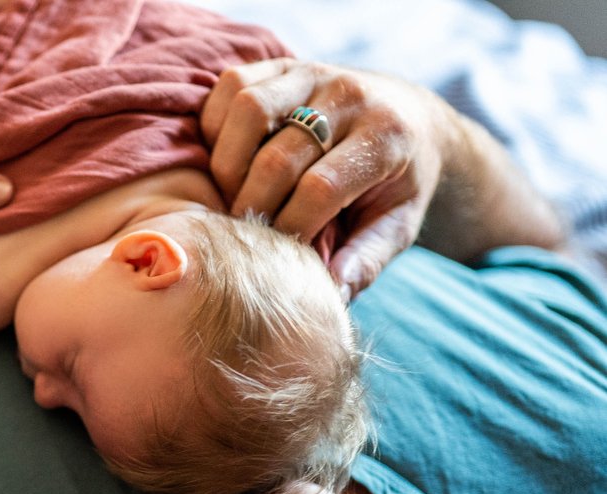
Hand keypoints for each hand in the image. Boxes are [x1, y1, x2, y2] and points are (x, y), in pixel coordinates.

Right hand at [200, 59, 451, 297]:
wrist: (411, 119)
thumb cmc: (397, 184)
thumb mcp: (397, 225)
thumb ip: (366, 259)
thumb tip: (330, 293)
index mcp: (386, 137)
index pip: (320, 188)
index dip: (290, 228)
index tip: (280, 252)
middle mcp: (352, 95)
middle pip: (279, 156)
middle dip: (253, 204)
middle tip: (248, 230)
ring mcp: (314, 72)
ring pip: (250, 112)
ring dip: (230, 163)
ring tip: (236, 194)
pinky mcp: (283, 63)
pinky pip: (232, 86)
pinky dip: (219, 126)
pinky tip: (231, 159)